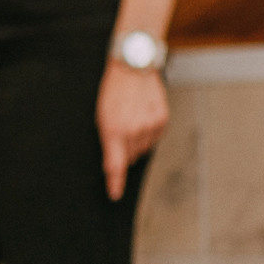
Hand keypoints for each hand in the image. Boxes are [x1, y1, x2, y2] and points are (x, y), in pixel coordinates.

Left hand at [97, 62, 168, 200]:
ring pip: (143, 148)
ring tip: (132, 120)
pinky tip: (143, 117)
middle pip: (130, 157)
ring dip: (137, 141)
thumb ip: (108, 142)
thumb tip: (114, 163)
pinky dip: (148, 132)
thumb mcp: (101, 117)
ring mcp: (150, 126)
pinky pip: (155, 138)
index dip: (115, 182)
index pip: (115, 164)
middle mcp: (133, 131)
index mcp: (113, 131)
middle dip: (124, 150)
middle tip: (121, 131)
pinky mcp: (162, 120)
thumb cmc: (113, 92)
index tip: (115, 194)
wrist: (133, 68)